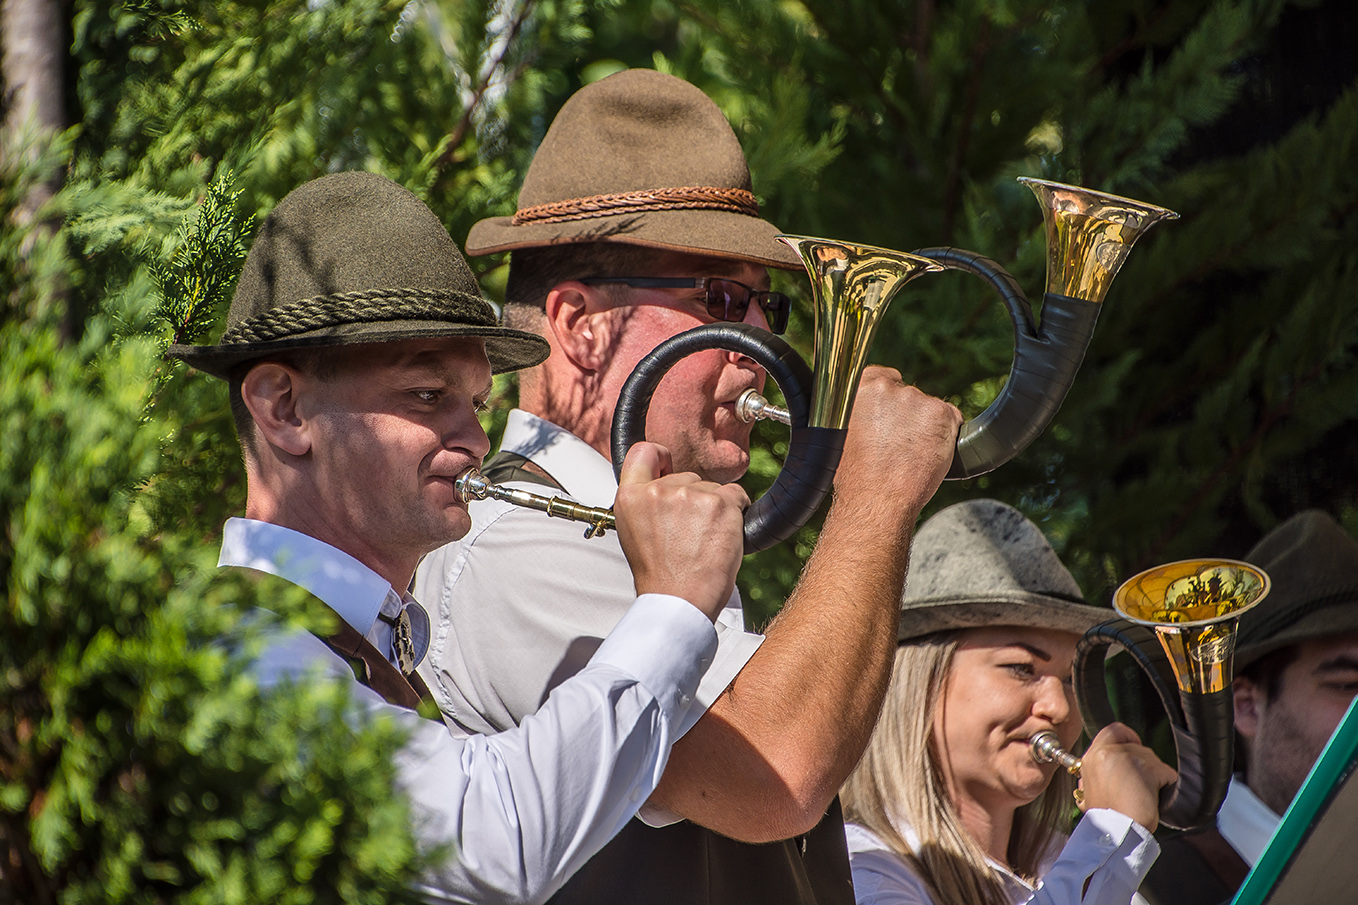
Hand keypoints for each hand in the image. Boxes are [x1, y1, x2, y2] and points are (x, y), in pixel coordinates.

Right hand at [614, 441, 749, 621]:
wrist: (680, 600)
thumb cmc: (661, 575)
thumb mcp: (634, 533)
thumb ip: (646, 504)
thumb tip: (664, 486)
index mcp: (630, 497)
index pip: (644, 452)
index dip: (660, 457)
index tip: (668, 467)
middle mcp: (657, 491)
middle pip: (686, 476)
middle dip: (694, 498)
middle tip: (689, 534)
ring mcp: (689, 495)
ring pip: (712, 488)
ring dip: (715, 509)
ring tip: (703, 541)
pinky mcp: (719, 503)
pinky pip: (737, 494)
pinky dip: (737, 512)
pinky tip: (723, 535)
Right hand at [834, 366, 961, 512]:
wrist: (877, 500)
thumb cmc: (856, 477)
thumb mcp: (841, 435)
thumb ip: (857, 413)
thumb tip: (867, 413)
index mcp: (859, 388)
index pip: (884, 378)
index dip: (889, 400)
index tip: (889, 418)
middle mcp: (888, 387)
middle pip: (908, 394)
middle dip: (908, 416)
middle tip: (899, 446)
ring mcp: (917, 399)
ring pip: (929, 409)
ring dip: (926, 427)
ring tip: (911, 457)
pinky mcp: (942, 413)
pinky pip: (951, 420)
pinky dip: (946, 436)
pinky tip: (929, 456)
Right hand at [1077, 722, 1178, 831]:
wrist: (1115, 834)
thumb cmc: (1107, 819)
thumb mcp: (1091, 789)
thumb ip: (1100, 771)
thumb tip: (1115, 764)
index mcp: (1090, 757)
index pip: (1113, 731)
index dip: (1127, 739)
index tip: (1133, 754)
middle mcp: (1105, 752)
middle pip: (1136, 746)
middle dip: (1143, 764)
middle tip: (1138, 786)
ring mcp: (1125, 758)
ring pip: (1151, 758)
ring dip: (1153, 776)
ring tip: (1143, 796)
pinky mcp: (1146, 768)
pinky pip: (1166, 772)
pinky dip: (1166, 785)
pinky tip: (1155, 798)